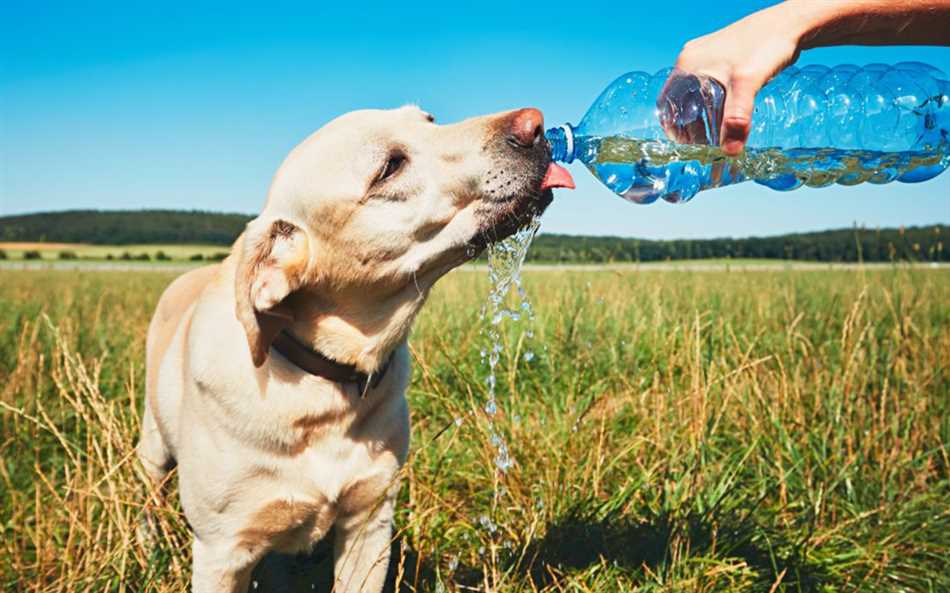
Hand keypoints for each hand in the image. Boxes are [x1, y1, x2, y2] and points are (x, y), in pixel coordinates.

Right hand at [673, 2, 804, 154]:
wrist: (790, 23)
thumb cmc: (766, 45)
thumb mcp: (748, 84)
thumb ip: (737, 118)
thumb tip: (730, 152)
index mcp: (687, 65)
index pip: (667, 104)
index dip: (673, 127)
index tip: (687, 146)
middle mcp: (692, 60)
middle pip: (681, 102)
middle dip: (691, 125)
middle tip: (706, 145)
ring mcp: (707, 58)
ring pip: (697, 95)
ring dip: (704, 116)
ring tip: (719, 134)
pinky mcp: (722, 59)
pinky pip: (710, 88)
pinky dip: (716, 105)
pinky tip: (730, 114)